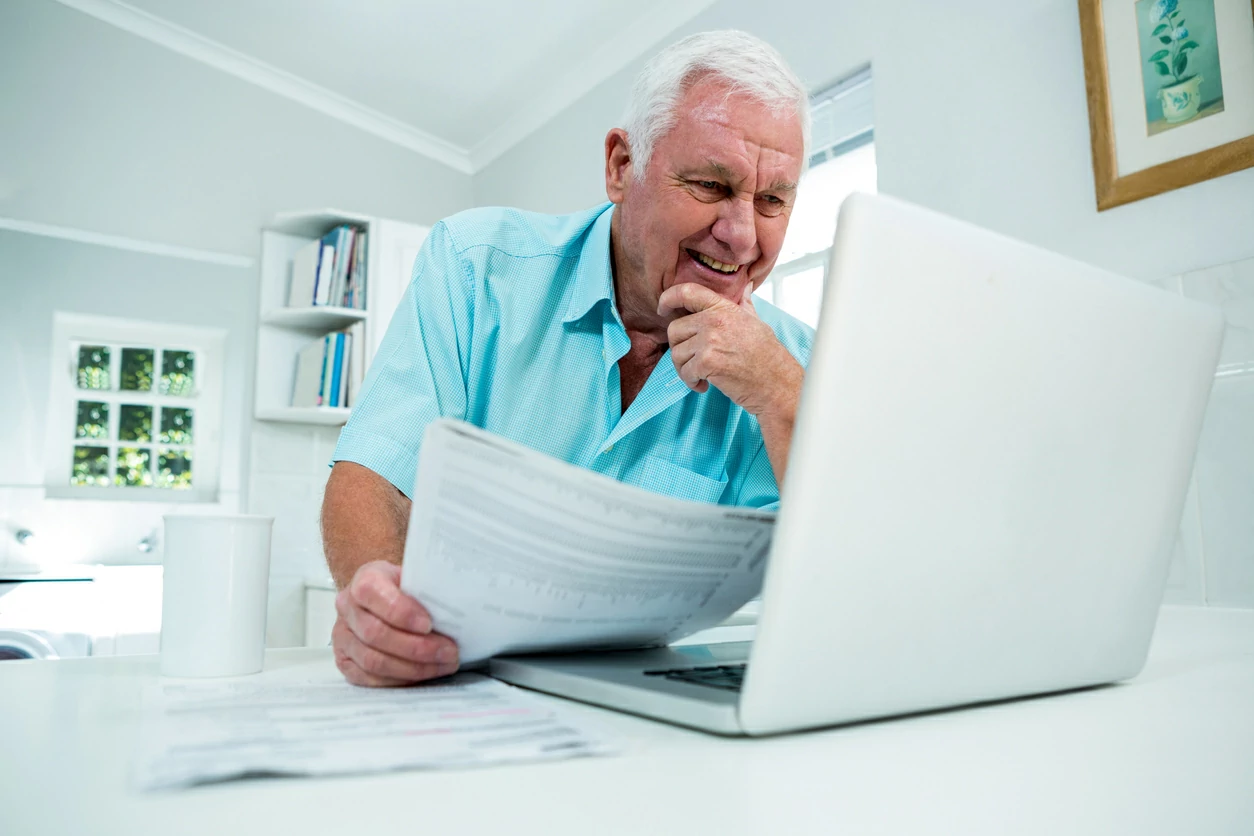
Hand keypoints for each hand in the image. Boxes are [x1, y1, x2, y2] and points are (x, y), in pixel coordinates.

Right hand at [331, 560, 459, 686]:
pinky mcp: (345, 661)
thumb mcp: (416, 578)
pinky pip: (369, 678)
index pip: (372, 593)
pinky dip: (399, 680)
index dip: (400, 611)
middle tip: (448, 652)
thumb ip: (427, 589)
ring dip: (413, 668)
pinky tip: (423, 674)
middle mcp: (347, 607)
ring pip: (372, 660)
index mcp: (365, 579)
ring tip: (442, 665)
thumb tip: (458, 605)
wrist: (386, 598)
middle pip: (375, 633)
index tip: (429, 624)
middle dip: (416, 648)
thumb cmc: (406, 589)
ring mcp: (342, 636)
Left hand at [658, 283, 802, 418]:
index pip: (687, 292)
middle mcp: (714, 321)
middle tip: (693, 360)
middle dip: (680, 347)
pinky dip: (691, 382)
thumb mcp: (755, 322)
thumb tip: (744, 287)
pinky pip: (684, 372)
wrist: (776, 383)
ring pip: (676, 353)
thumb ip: (743, 304)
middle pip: (675, 329)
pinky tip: (705, 385)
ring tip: (701, 375)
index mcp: (724, 308)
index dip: (668, 298)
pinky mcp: (707, 362)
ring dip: (685, 369)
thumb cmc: (767, 356)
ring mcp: (710, 341)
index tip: (663, 308)